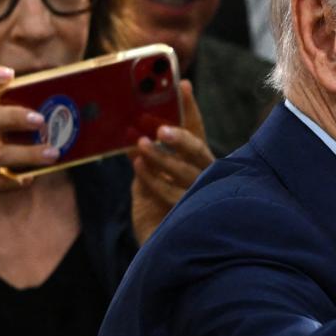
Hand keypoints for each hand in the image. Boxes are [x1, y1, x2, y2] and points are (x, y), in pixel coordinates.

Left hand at [130, 81, 214, 243]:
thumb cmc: (156, 210)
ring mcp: (198, 196)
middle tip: (161, 127)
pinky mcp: (186, 215)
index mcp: (196, 161)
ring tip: (141, 144)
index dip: (189, 108)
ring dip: (163, 157)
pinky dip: (153, 179)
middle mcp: (204, 176)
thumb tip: (130, 132)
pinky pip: (171, 194)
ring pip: (186, 172)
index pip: (196, 130)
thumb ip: (144, 157)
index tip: (182, 85)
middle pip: (199, 152)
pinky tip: (138, 167)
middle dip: (182, 137)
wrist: (160, 251)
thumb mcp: (147, 177)